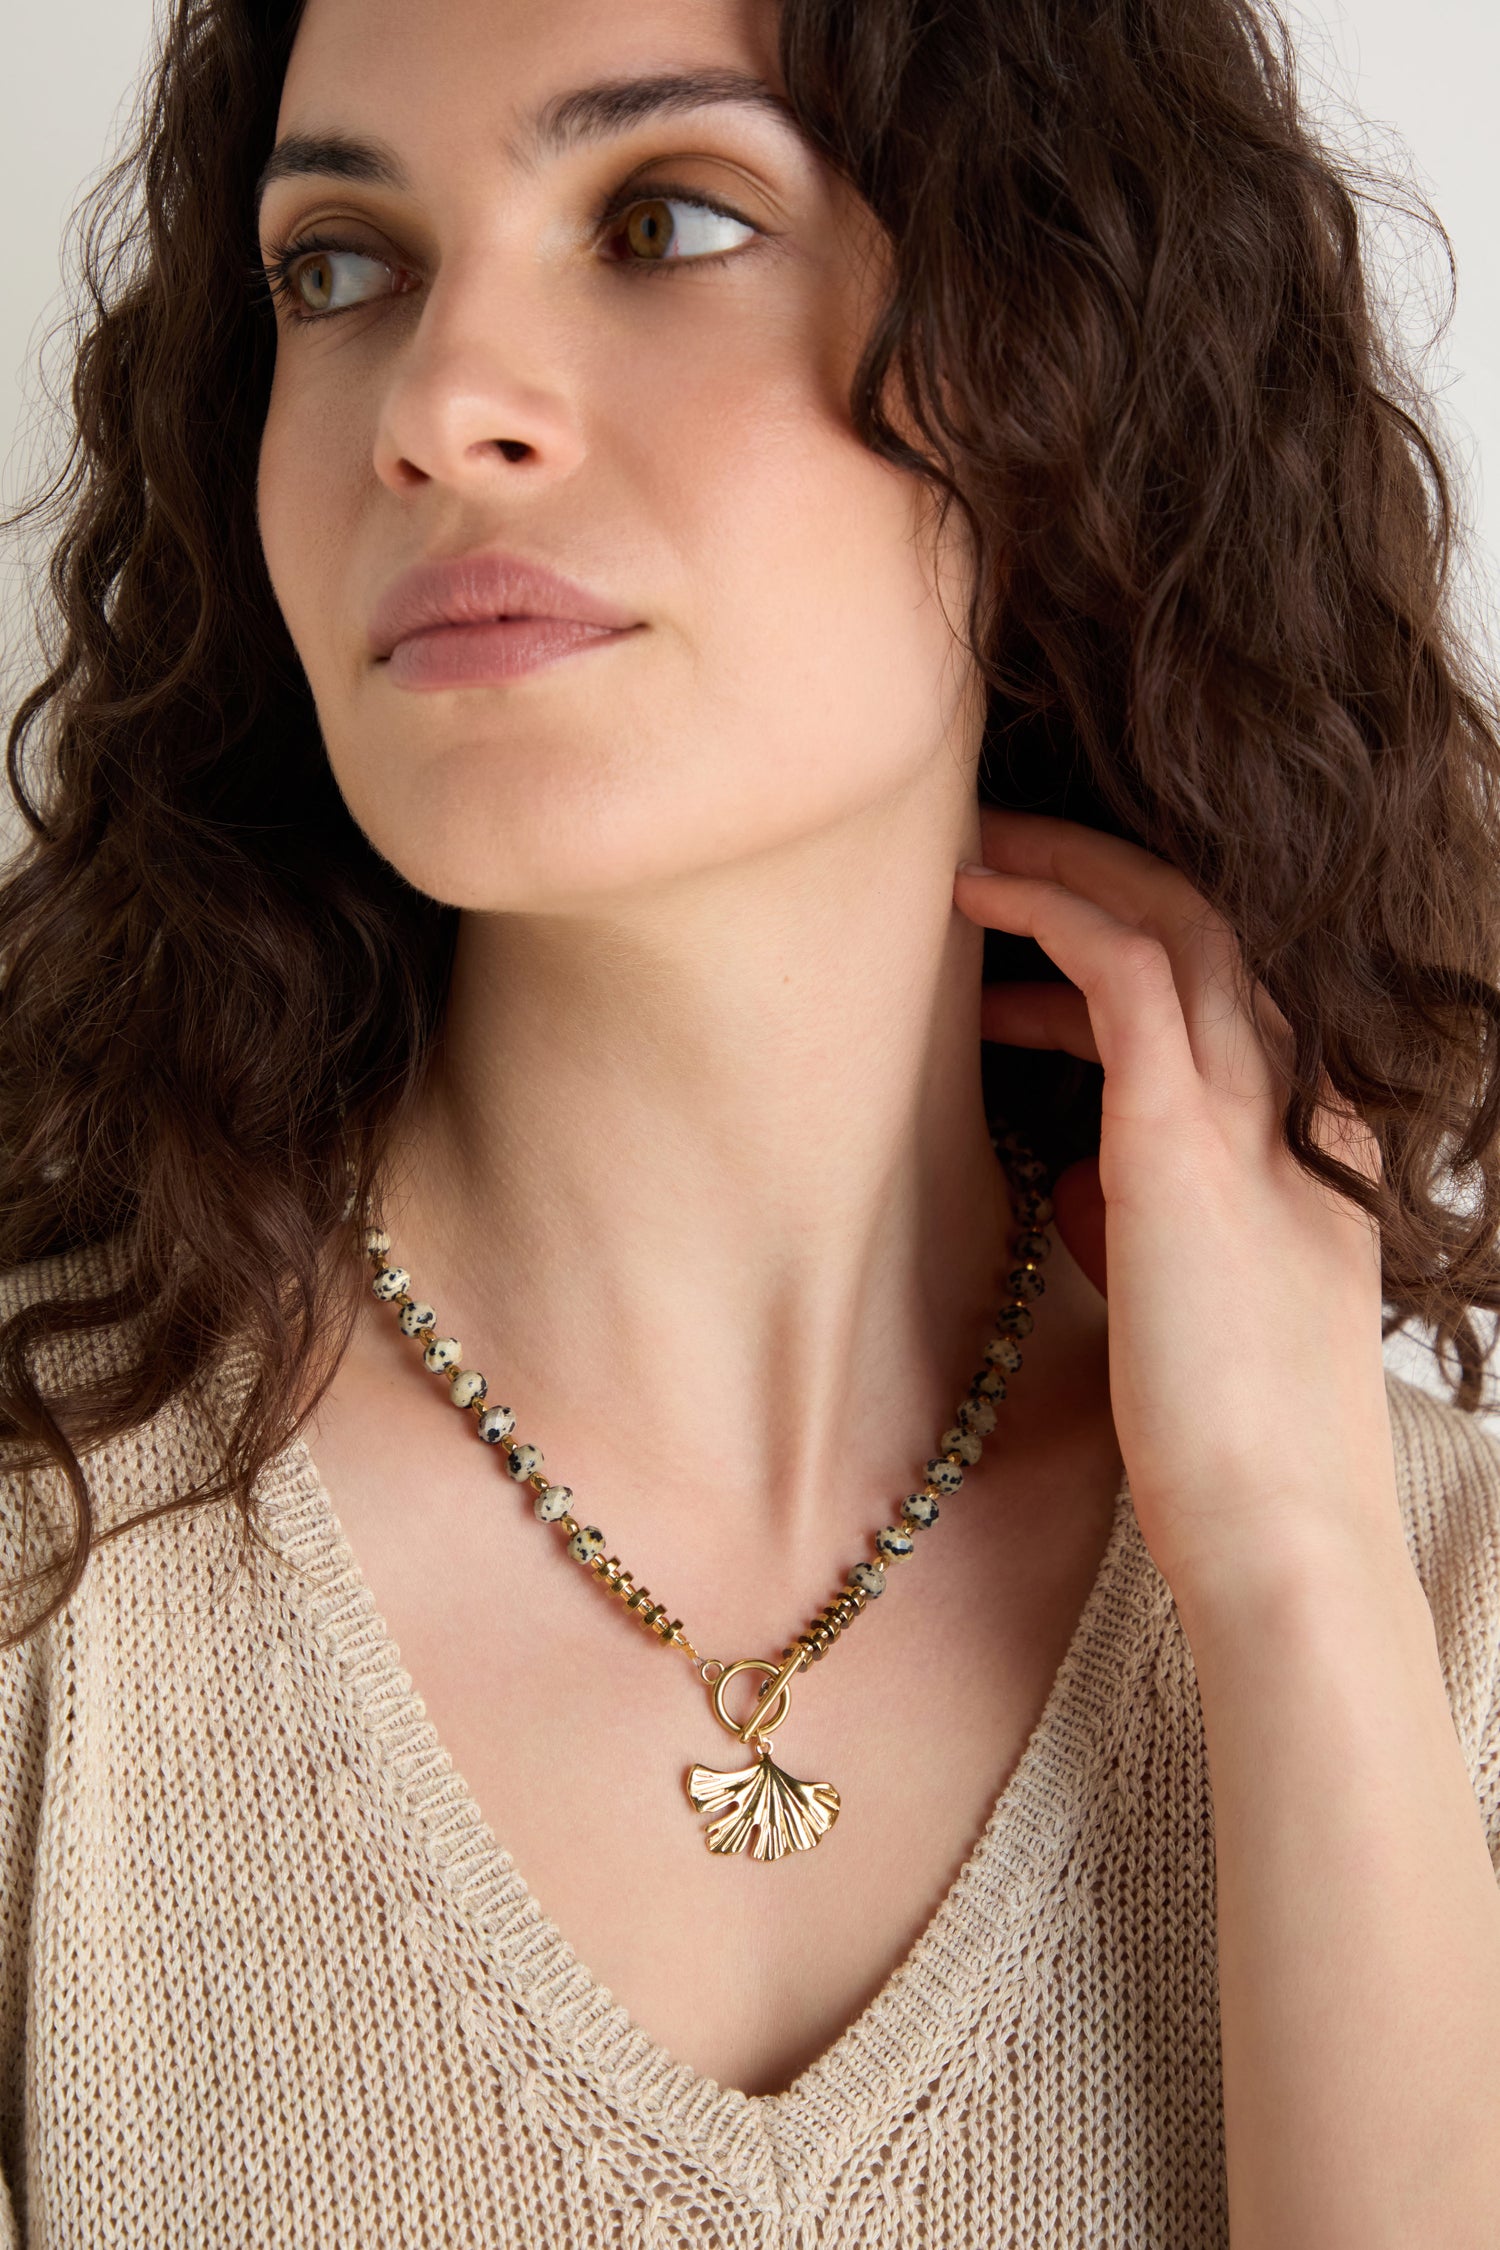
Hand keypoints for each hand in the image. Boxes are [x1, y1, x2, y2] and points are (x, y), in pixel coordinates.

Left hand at [955, 807, 1398, 1613]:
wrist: (1277, 1534)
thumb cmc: (1224, 1439)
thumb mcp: (1184, 1293)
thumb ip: (1140, 1211)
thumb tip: (1065, 1162)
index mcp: (1306, 1144)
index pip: (1226, 993)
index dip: (1122, 945)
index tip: (1021, 947)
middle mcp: (1295, 1108)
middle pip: (1208, 927)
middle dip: (1098, 870)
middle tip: (991, 847)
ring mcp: (1252, 1115)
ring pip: (1176, 922)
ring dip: (1069, 868)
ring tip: (967, 852)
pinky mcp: (1186, 1139)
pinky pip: (1127, 970)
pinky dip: (1056, 912)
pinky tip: (978, 895)